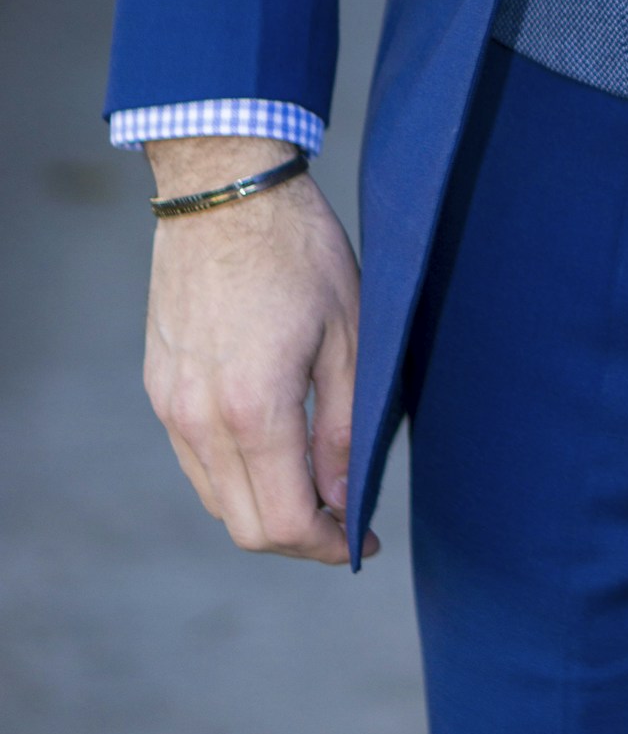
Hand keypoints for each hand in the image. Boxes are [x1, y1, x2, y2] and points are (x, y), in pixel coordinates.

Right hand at [142, 139, 371, 566]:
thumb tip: (344, 498)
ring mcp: (170, 403)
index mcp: (254, 409)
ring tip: (317, 483)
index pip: (282, 523)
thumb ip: (345, 429)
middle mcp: (199, 417)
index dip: (327, 546)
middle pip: (242, 526)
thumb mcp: (351, 337)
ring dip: (265, 507)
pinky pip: (195, 458)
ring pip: (214, 497)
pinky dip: (235, 473)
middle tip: (346, 520)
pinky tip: (276, 446)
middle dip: (299, 538)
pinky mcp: (158, 385)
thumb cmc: (300, 251)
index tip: (364, 539)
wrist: (225, 187)